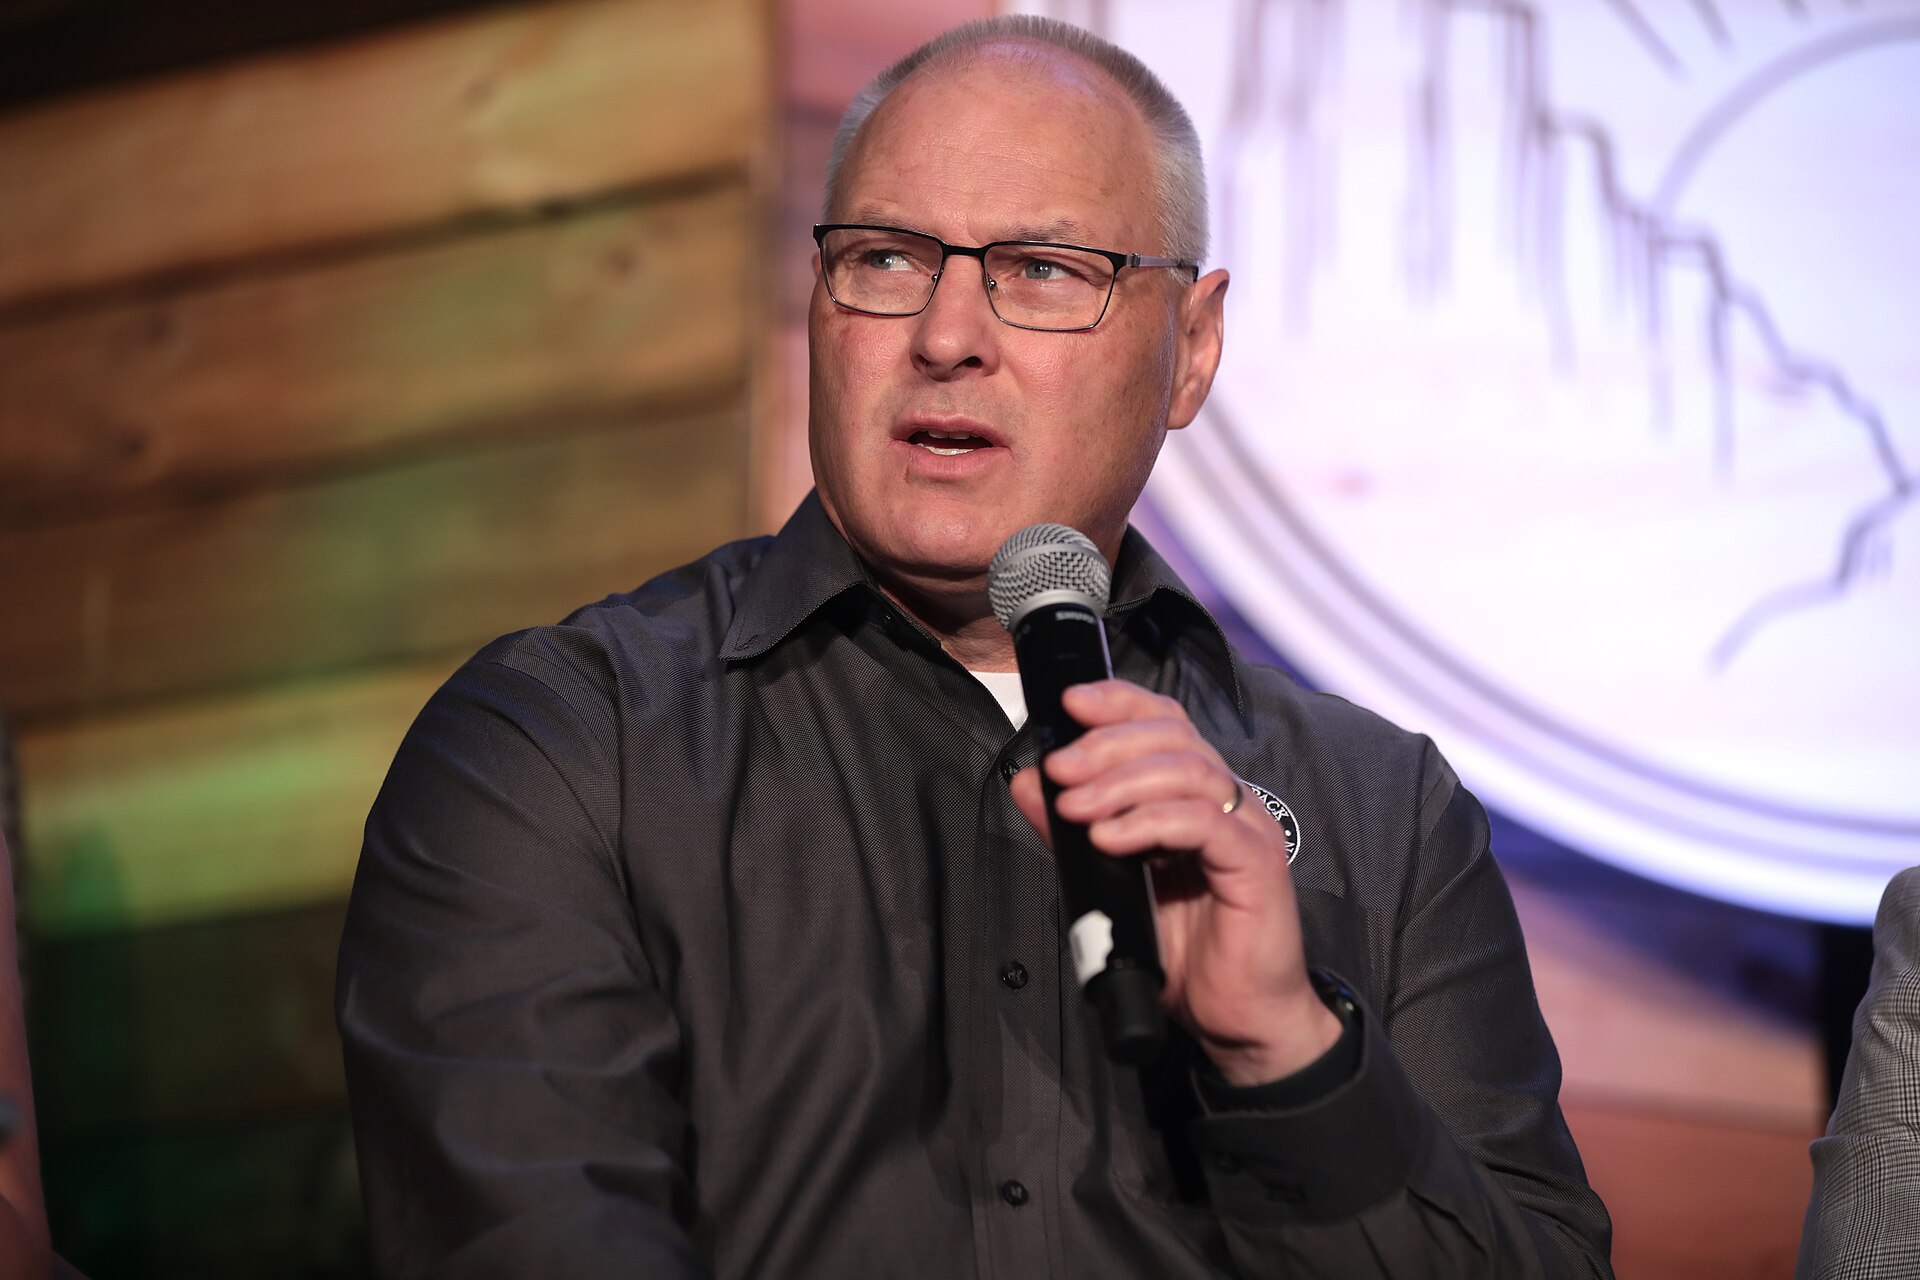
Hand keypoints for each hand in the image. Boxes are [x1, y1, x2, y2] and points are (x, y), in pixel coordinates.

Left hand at [1008, 680, 1341, 1084]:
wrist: (1237, 1018)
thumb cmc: (1185, 952)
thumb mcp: (1112, 884)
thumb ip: (1073, 832)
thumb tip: (1029, 783)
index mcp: (1196, 795)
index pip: (1163, 722)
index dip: (1119, 702)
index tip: (1070, 702)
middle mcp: (1226, 801)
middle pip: (1172, 736)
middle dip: (1106, 744)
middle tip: (1059, 769)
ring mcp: (1247, 828)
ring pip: (1186, 770)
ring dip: (1119, 782)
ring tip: (1076, 809)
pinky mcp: (1255, 863)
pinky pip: (1200, 823)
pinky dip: (1149, 822)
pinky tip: (1110, 838)